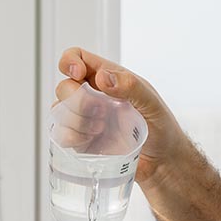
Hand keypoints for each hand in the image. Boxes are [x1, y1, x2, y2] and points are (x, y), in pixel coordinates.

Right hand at [55, 47, 189, 184]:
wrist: (161, 163)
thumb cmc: (161, 128)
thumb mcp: (152, 104)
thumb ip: (131, 87)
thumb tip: (103, 78)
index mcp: (108, 78)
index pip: (77, 58)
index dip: (70, 62)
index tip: (78, 75)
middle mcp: (92, 96)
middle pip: (64, 86)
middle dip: (76, 99)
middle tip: (99, 112)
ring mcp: (84, 119)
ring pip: (59, 110)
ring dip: (76, 120)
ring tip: (100, 130)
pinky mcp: (80, 141)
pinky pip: (61, 134)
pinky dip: (71, 136)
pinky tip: (90, 140)